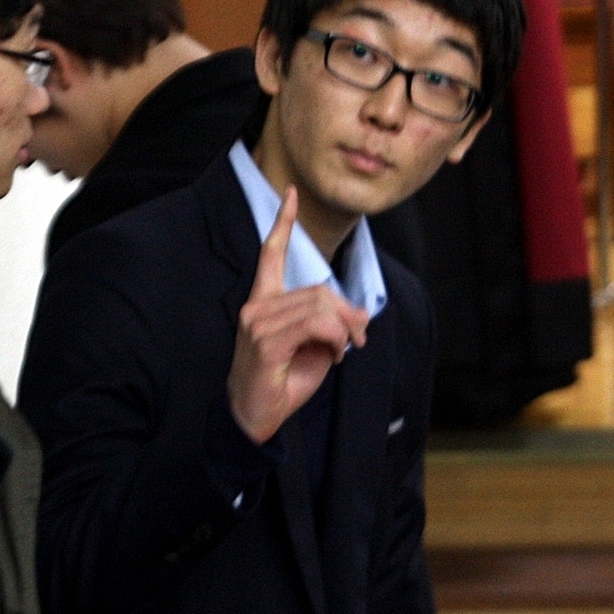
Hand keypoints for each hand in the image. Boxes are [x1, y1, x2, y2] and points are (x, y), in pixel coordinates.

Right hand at [226, 189, 368, 444]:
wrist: (253, 419)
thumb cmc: (280, 384)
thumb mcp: (312, 349)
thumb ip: (329, 325)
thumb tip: (359, 314)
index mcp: (262, 302)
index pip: (270, 254)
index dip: (283, 223)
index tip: (290, 194)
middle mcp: (256, 307)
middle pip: (317, 289)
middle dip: (348, 312)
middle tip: (360, 338)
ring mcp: (258, 324)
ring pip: (320, 306)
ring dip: (344, 329)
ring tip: (344, 351)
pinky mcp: (266, 343)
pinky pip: (315, 326)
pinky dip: (335, 339)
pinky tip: (334, 356)